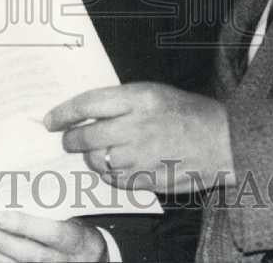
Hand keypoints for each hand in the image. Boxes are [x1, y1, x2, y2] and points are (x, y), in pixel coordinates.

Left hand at [0, 212, 105, 262]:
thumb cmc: (78, 237)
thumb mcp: (75, 222)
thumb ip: (52, 214)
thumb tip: (15, 194)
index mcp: (78, 241)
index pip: (53, 234)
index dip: (25, 226)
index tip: (0, 217)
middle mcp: (66, 262)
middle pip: (31, 256)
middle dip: (2, 243)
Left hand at [44, 82, 234, 194]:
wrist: (221, 140)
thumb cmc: (188, 113)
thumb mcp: (154, 92)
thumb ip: (121, 100)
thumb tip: (85, 112)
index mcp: (137, 99)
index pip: (87, 104)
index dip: (63, 113)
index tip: (50, 120)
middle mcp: (135, 127)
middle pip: (86, 136)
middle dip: (71, 140)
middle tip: (69, 140)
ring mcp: (140, 156)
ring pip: (97, 160)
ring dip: (91, 157)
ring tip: (99, 151)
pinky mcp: (146, 179)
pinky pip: (113, 179)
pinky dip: (108, 173)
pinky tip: (116, 165)